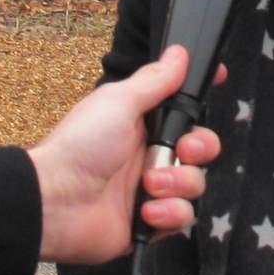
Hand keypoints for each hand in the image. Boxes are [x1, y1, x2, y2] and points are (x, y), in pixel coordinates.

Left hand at [28, 45, 218, 263]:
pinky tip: (146, 210)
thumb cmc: (78, 146)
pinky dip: (168, 213)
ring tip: (148, 184)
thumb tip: (179, 53)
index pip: (184, 112)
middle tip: (181, 151)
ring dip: (178, 183)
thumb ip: (154, 80)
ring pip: (195, 184)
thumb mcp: (118, 102)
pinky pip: (182, 217)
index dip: (200, 106)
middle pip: (202, 148)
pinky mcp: (150, 221)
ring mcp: (151, 189)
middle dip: (200, 148)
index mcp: (143, 124)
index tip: (219, 86)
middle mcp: (150, 154)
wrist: (54, 201)